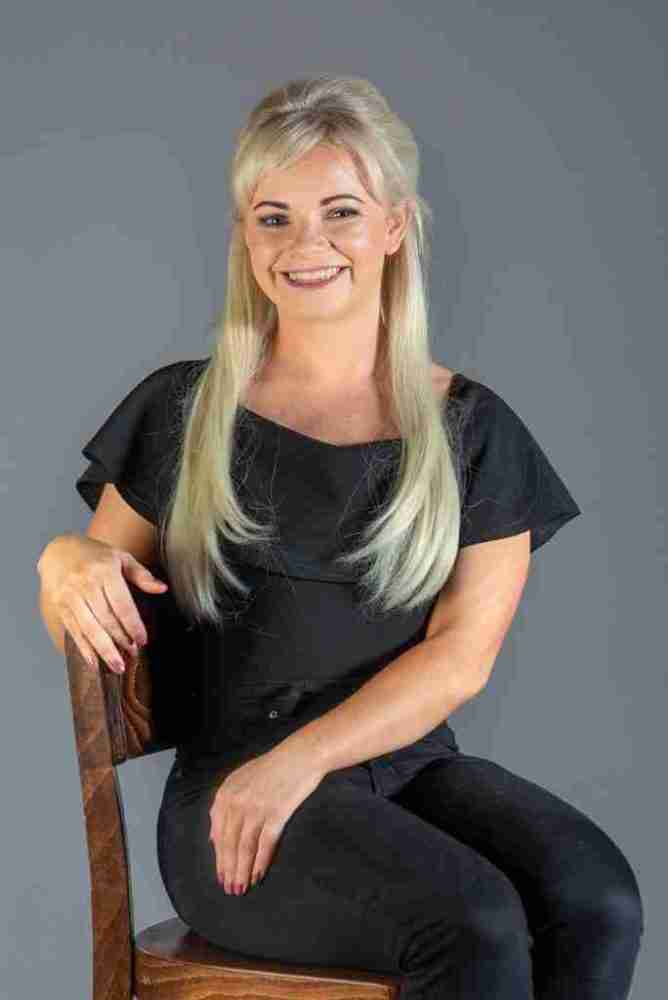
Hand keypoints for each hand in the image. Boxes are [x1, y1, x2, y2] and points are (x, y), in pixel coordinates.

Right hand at [37, 533, 168, 673]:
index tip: (142, 640)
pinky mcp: (60, 606)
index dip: (133, 625)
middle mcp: (85, 583)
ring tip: (117, 666)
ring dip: (104, 650)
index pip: (122, 604)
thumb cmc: (96, 556)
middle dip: (120, 640)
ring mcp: (70, 596)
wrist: (59, 551)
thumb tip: (162, 589)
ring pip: (89, 628)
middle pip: (106, 619)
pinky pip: (74, 631)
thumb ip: (142, 575)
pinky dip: (84, 649)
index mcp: (104, 571)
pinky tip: (94, 662)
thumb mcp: (121, 558)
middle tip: (133, 655)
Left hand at [208, 743, 325, 894]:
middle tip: (230, 889)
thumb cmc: (272, 768)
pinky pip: (265, 844)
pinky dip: (261, 862)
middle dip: (229, 869)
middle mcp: (237, 802)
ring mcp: (256, 808)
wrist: (300, 755)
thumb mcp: (240, 780)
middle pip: (229, 843)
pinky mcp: (276, 814)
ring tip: (242, 888)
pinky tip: (258, 875)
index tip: (221, 875)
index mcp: (225, 794)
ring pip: (245, 847)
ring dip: (242, 871)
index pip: (218, 833)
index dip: (219, 858)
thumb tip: (213, 839)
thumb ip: (225, 806)